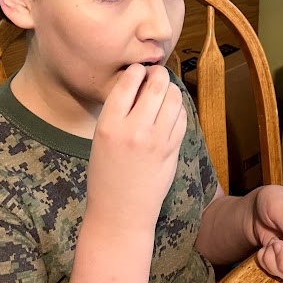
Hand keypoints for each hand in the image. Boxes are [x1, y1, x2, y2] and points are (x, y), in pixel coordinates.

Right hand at [85, 64, 186, 230]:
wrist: (120, 212)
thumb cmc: (106, 174)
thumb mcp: (101, 138)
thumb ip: (120, 111)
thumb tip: (141, 81)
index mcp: (109, 123)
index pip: (129, 80)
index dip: (137, 70)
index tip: (139, 72)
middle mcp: (134, 129)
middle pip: (157, 84)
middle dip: (159, 75)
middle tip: (157, 77)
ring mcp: (156, 140)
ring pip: (174, 98)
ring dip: (171, 90)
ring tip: (164, 94)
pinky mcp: (172, 150)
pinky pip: (181, 118)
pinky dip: (178, 110)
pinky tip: (170, 114)